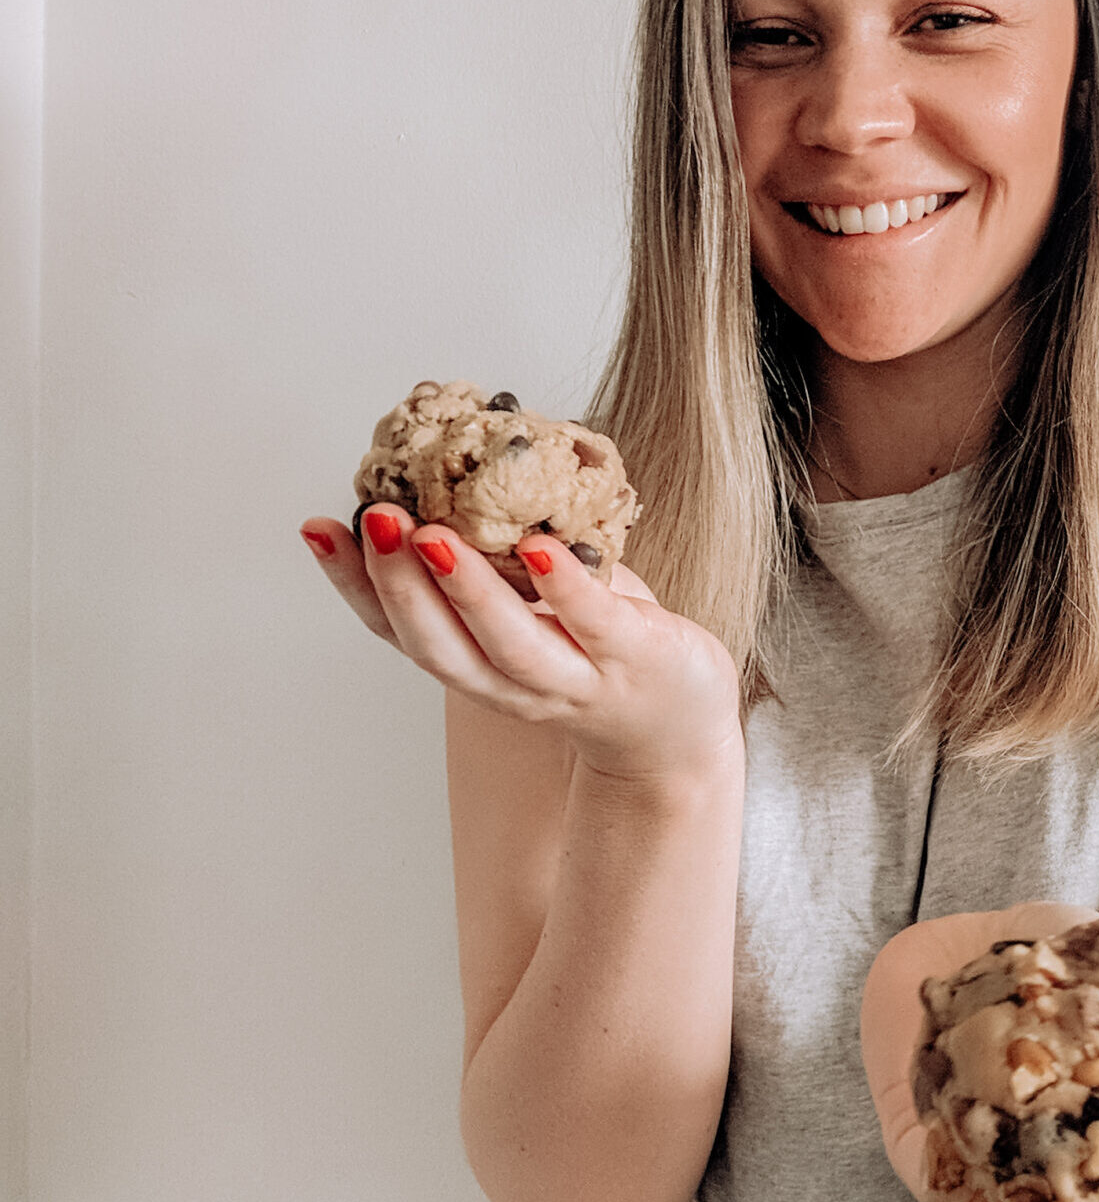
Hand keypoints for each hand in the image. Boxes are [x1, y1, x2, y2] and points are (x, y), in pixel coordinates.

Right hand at [299, 507, 740, 780]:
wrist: (676, 730)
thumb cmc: (599, 647)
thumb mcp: (531, 607)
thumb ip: (491, 560)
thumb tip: (442, 471)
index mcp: (476, 662)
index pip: (399, 630)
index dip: (353, 584)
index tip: (317, 529)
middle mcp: (513, 683)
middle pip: (440, 644)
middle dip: (399, 583)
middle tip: (374, 522)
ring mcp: (575, 678)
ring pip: (507, 643)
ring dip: (465, 587)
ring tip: (434, 534)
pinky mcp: (635, 658)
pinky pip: (592, 623)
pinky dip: (562, 588)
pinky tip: (540, 548)